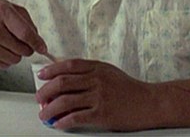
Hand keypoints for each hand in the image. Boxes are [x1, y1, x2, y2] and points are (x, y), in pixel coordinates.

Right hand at [0, 0, 47, 67]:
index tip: (43, 48)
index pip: (25, 33)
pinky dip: (4, 60)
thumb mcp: (4, 7)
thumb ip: (24, 19)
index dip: (37, 43)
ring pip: (15, 60)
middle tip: (18, 42)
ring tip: (4, 44)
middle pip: (22, 49)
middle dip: (25, 48)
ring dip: (15, 55)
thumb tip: (38, 40)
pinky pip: (4, 66)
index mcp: (1, 11)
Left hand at [35, 58, 158, 131]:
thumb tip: (64, 77)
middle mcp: (96, 80)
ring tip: (44, 114)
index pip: (68, 65)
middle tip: (39, 98)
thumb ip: (89, 71)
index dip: (51, 70)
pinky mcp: (102, 114)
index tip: (41, 76)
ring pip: (66, 101)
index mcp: (97, 68)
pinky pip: (76, 117)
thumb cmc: (129, 89)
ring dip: (50, 109)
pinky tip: (58, 124)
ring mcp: (99, 97)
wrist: (150, 103)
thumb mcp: (108, 72)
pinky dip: (63, 121)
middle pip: (62, 82)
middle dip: (45, 91)